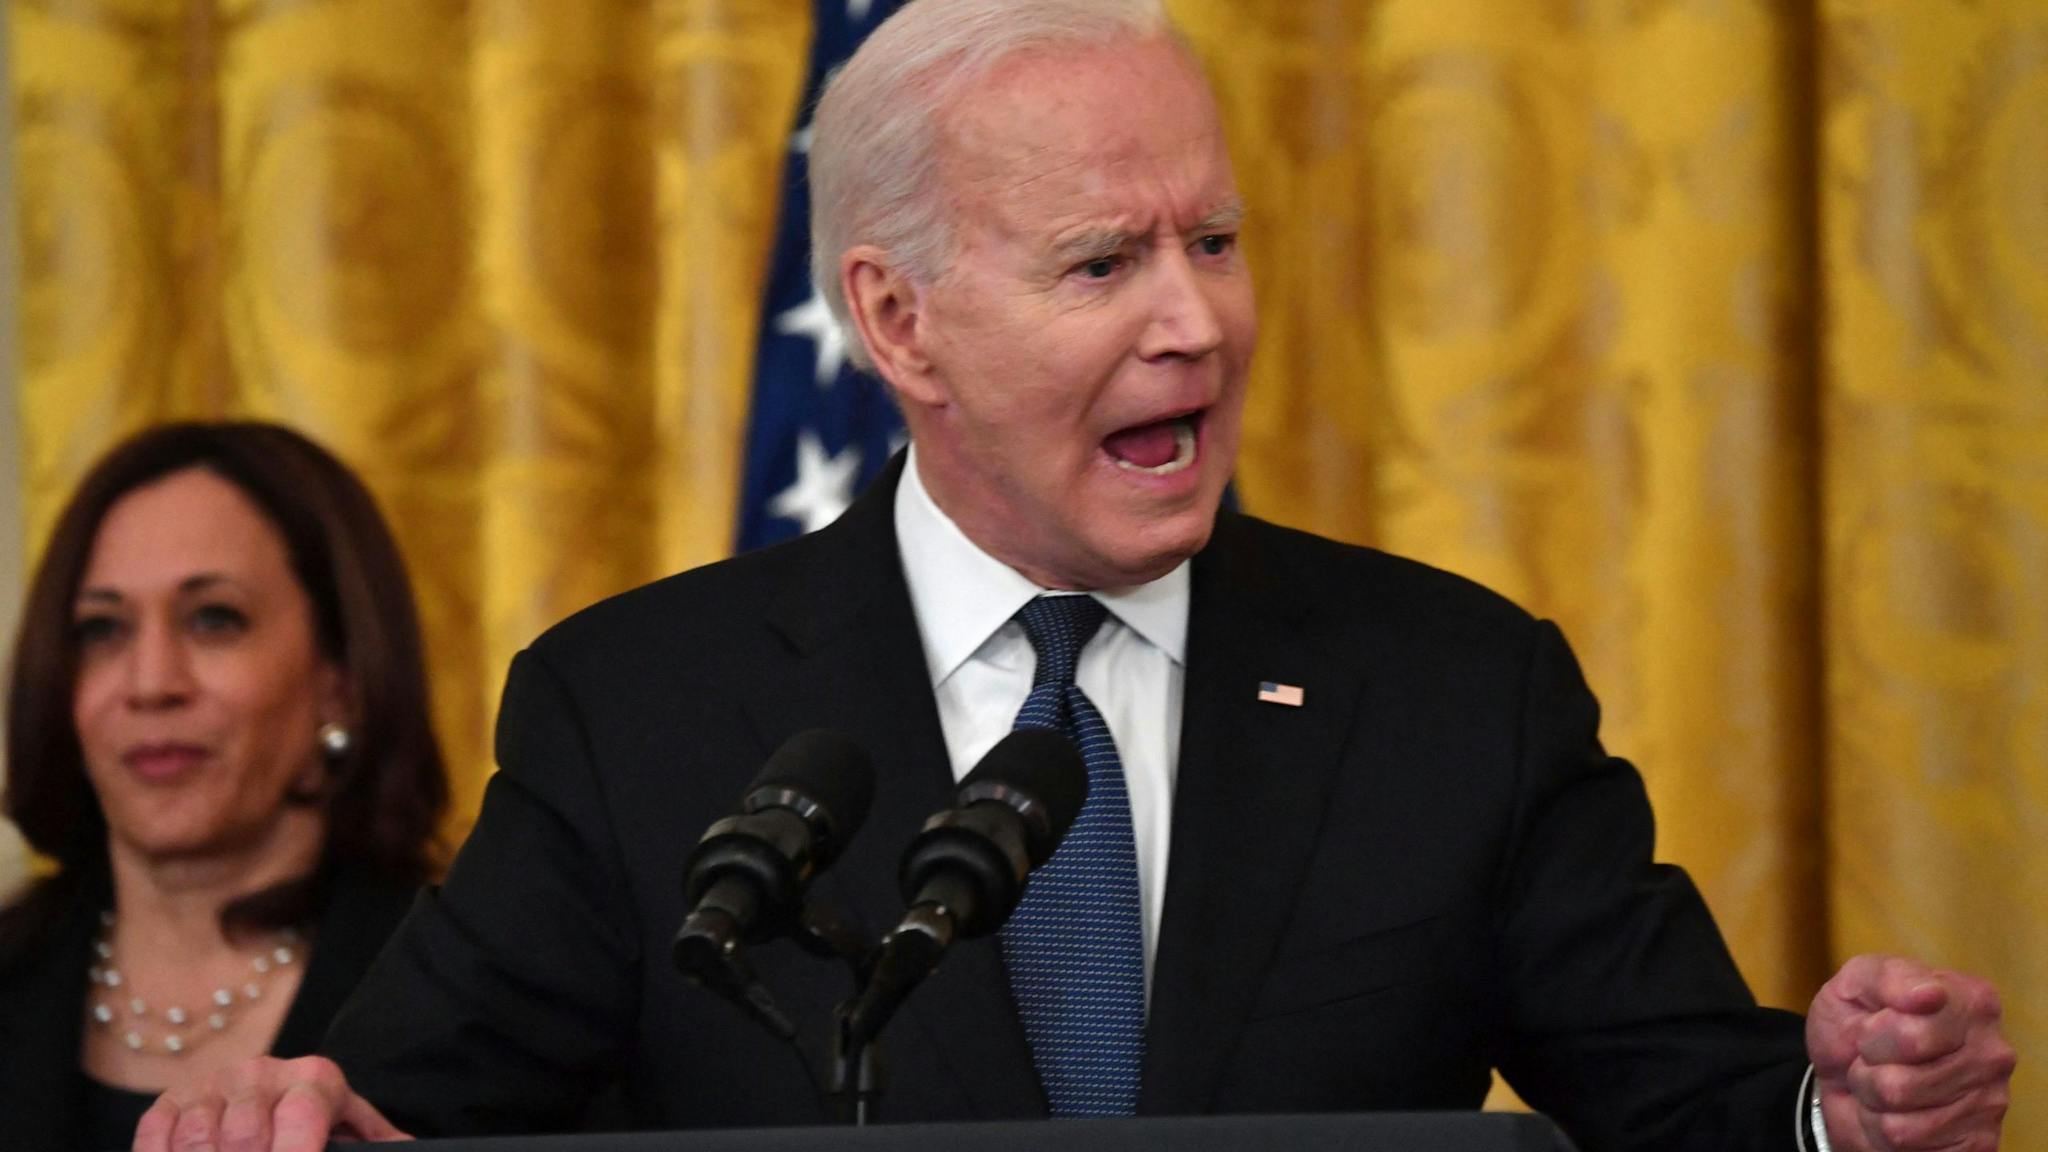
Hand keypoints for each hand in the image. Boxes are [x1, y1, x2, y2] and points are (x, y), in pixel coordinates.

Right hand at [132, 1055, 407, 1151]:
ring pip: (200, 1140)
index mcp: (314, 1081)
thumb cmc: (319, 1126)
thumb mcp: (352, 1129)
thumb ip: (377, 1142)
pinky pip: (156, 1135)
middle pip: (245, 1137)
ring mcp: (213, 1085)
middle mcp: (262, 1073)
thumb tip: (408, 1150)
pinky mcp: (171, 1101)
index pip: (302, 1120)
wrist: (277, 1094)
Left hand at [1807, 954, 2014, 1151]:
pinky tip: (1896, 1112)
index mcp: (1972, 1001)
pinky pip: (1908, 1149)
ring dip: (1873, 1106)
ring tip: (1880, 1084)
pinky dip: (1882, 1133)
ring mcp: (1990, 1103)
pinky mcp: (1978, 1144)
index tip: (1870, 1025)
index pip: (1912, 1037)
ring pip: (1899, 1125)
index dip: (1871, 1036)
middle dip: (1868, 1074)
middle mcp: (1993, 1054)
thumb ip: (1888, 979)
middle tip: (1872, 1060)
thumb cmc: (1854, 1022)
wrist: (1845, 1071)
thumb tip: (1929, 994)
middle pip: (1900, 1086)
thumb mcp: (1856, 984)